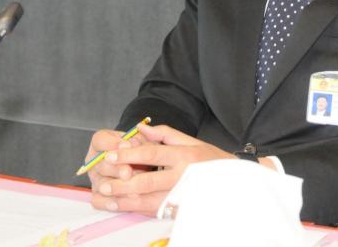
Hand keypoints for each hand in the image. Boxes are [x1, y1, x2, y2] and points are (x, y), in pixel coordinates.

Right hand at [84, 128, 150, 198]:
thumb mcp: (142, 140)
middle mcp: (95, 161)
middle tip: (129, 172)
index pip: (100, 140)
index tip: (127, 145)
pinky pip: (98, 201)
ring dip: (117, 187)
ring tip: (134, 190)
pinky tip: (124, 202)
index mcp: (101, 142)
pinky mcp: (97, 194)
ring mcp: (95, 178)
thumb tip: (134, 144)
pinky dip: (110, 202)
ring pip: (101, 184)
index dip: (112, 143)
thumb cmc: (140, 149)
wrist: (142, 164)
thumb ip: (140, 139)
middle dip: (116, 169)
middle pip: (100, 164)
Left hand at [89, 124, 236, 215]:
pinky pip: (154, 210)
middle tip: (103, 183)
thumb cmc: (212, 159)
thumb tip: (140, 128)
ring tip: (105, 197)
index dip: (130, 154)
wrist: (235, 182)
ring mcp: (181, 196)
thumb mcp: (191, 141)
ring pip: (148, 200)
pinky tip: (121, 206)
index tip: (111, 155)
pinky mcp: (179, 209)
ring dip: (124, 200)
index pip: (153, 154)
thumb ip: (164, 134)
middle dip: (122, 183)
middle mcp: (182, 177)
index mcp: (184, 156)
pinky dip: (135, 209)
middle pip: (147, 181)